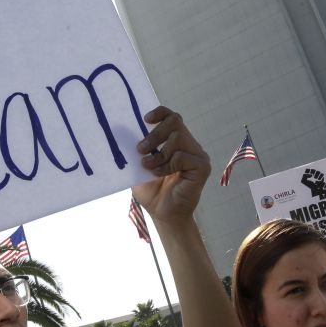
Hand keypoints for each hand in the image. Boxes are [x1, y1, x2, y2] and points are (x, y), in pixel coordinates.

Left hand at [132, 107, 209, 224]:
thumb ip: (137, 149)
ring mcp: (198, 155)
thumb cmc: (152, 191)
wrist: (163, 214)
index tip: (145, 120)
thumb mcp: (139, 166)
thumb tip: (123, 130)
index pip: (172, 117)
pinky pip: (182, 156)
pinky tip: (160, 174)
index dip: (160, 113)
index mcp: (176, 141)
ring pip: (178, 137)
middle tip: (141, 149)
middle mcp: (189, 145)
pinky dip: (167, 165)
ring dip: (159, 153)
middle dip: (154, 134)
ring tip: (149, 167)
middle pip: (175, 121)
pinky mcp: (202, 167)